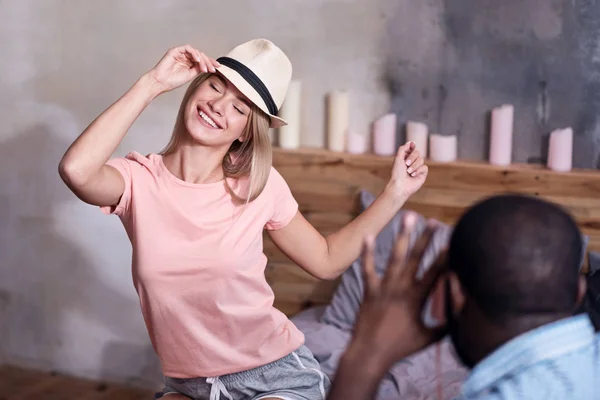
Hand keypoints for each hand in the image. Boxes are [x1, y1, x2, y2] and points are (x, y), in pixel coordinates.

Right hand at [147, 45, 220, 93]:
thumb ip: (198, 69)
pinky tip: (197, 60)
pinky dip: (194, 53)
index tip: (218, 67)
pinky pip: (187, 48)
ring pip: (196, 52)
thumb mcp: (190, 75)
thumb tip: (208, 66)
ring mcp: (181, 53)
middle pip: (200, 55)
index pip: (202, 61)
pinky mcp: (175, 50)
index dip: (210, 62)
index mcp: (189, 63)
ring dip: (202, 59)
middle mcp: (186, 57)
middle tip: (212, 69)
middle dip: (208, 62)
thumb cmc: (173, 80)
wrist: (161, 82)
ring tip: (204, 68)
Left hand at [347, 213, 446, 369]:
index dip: (445, 256)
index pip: (436, 272)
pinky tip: (367, 235)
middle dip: (426, 238)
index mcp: (418, 298)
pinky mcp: (369, 289)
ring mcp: (384, 287)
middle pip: (416, 258)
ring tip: (407, 217)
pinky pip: (368, 268)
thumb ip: (445, 325)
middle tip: (433, 221)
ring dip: (402, 236)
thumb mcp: (428, 338)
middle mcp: (402, 288)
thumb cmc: (400, 347)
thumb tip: (460, 315)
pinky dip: (367, 252)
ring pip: (395, 257)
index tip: (453, 241)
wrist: (370, 353)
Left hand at [387, 141, 427, 199]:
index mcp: (405, 158)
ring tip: (408, 172)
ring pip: (421, 160)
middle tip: (406, 164)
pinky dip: (418, 170)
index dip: (412, 147)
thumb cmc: (397, 173)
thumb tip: (411, 142)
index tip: (412, 146)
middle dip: (412, 157)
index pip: (412, 149)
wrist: (400, 185)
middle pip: (417, 152)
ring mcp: (418, 168)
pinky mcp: (423, 174)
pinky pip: (424, 167)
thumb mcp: (398, 158)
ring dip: (414, 165)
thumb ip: (403, 148)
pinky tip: (413, 175)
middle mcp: (412, 162)